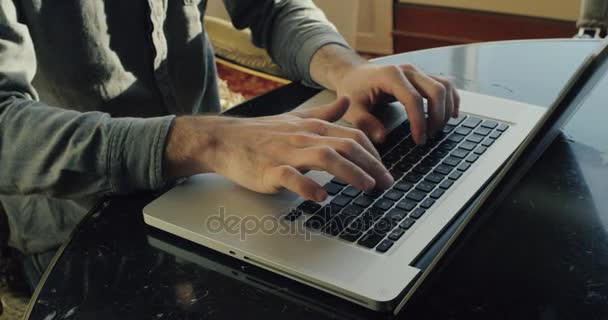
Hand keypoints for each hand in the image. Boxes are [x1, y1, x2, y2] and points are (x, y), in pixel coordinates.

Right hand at [163, 97, 393, 201]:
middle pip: (344, 146)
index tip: (384, 170)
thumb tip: (346, 101)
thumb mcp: (295, 119)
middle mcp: (302, 137)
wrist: (224, 140)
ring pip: (324, 157)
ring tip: (366, 187)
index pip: (351, 136)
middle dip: (371, 165)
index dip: (373, 154)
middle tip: (387, 183)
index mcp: (311, 127)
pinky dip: (308, 186)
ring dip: (350, 173)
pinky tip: (322, 197)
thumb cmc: (260, 133)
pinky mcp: (269, 170)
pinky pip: (291, 177)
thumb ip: (323, 113)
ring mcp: (286, 153)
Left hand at [309, 44, 459, 144]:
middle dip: (437, 117)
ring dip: (446, 110)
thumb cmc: (353, 89)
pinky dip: (452, 100)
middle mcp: (408, 70)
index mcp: (391, 75)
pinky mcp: (422, 76)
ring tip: (436, 130)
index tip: (419, 141)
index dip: (419, 122)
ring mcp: (417, 72)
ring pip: (445, 87)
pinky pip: (445, 85)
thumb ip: (364, 123)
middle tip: (428, 137)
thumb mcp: (352, 107)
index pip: (414, 99)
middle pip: (437, 91)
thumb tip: (382, 138)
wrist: (354, 73)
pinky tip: (451, 115)